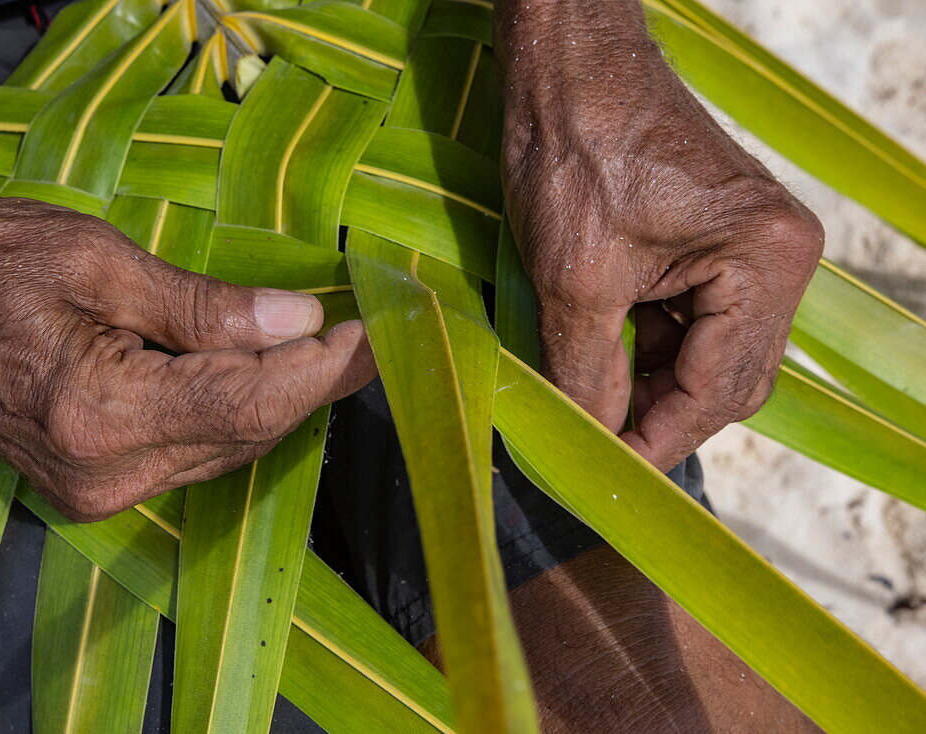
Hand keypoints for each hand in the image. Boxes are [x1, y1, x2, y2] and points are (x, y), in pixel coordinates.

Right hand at [0, 190, 375, 520]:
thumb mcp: (98, 259)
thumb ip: (204, 306)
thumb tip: (296, 319)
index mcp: (101, 413)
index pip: (250, 401)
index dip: (322, 369)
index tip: (373, 331)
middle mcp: (105, 473)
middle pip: (248, 433)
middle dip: (315, 383)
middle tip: (368, 335)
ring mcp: (97, 489)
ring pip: (226, 449)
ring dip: (282, 400)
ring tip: (330, 348)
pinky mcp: (92, 485)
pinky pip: (192, 453)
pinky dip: (236, 414)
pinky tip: (264, 374)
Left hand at [496, 0, 822, 469]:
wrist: (566, 67)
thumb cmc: (576, 150)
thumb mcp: (576, 280)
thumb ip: (587, 373)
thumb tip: (592, 441)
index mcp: (764, 262)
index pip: (719, 389)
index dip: (658, 440)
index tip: (608, 473)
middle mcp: (774, 258)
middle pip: (724, 377)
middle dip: (657, 414)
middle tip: (595, 443)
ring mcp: (747, 248)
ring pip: (704, 353)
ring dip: (646, 382)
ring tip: (586, 396)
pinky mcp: (713, 241)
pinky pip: (689, 318)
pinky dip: (643, 345)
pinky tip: (599, 354)